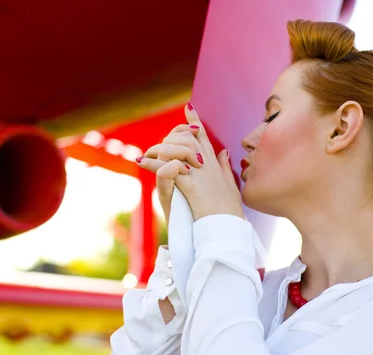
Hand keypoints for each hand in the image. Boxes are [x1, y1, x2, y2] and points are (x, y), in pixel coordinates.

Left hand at [138, 104, 243, 221]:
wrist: (227, 228)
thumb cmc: (229, 211)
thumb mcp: (230, 185)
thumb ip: (225, 167)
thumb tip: (224, 151)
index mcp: (215, 165)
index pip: (204, 137)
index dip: (195, 122)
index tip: (188, 107)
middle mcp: (207, 165)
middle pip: (187, 138)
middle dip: (169, 137)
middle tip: (154, 147)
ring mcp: (200, 174)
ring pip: (177, 148)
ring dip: (159, 150)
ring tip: (145, 156)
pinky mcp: (191, 185)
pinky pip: (168, 168)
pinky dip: (153, 164)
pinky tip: (142, 164)